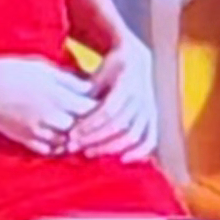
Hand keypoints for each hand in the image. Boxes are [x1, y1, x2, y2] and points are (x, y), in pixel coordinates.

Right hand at [0, 56, 99, 154]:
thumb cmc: (10, 71)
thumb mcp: (44, 68)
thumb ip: (69, 79)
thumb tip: (90, 86)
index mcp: (58, 96)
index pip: (92, 108)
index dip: (101, 107)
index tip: (105, 103)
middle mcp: (51, 117)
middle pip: (83, 128)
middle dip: (91, 125)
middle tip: (98, 120)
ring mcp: (38, 131)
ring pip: (68, 143)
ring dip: (76, 138)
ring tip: (81, 131)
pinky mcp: (25, 140)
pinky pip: (49, 151)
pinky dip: (58, 147)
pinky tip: (61, 139)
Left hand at [66, 43, 158, 161]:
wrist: (137, 60)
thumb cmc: (110, 69)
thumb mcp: (97, 75)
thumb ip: (86, 94)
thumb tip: (65, 114)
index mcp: (127, 83)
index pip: (107, 110)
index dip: (89, 125)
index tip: (72, 134)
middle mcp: (141, 97)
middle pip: (118, 125)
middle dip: (94, 138)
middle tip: (74, 146)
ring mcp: (149, 108)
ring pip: (132, 135)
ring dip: (110, 147)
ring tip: (89, 152)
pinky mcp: (153, 118)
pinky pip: (150, 139)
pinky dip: (139, 152)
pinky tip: (123, 160)